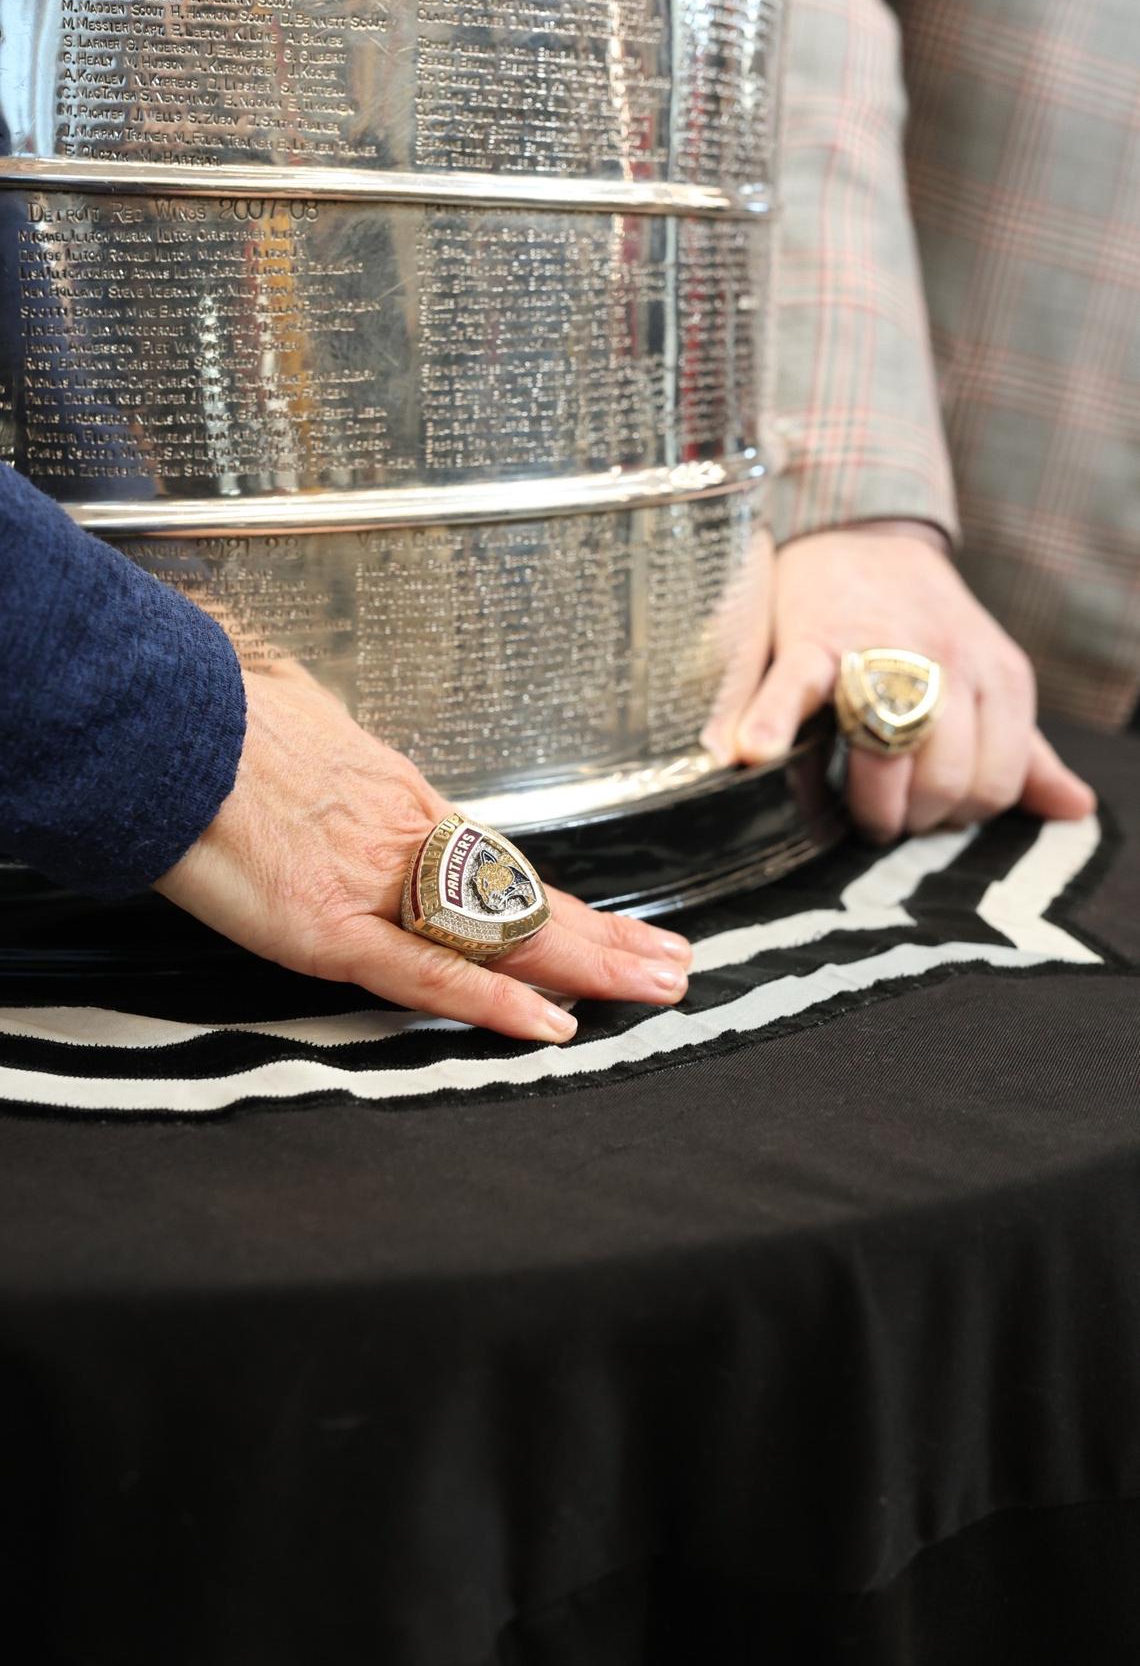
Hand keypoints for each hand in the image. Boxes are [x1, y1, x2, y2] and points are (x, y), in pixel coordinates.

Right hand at [156, 664, 691, 1038]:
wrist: (154, 716)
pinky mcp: (326, 924)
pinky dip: (491, 1000)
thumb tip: (319, 729)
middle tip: (675, 963)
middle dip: (608, 936)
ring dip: (587, 962)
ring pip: (500, 932)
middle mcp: (403, 840)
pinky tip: (547, 1020)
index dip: (566, 902)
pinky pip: (424, 972)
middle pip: (524, 899)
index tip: (620, 923)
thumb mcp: (292, 718)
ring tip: (654, 985)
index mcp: (395, 802)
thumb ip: (325, 748)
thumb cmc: (211, 713)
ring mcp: (371, 884)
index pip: (502, 868)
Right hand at [706, 525, 1094, 840]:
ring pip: (889, 754)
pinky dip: (771, 724)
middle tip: (883, 814)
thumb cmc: (921, 627)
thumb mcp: (988, 681)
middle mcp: (950, 662)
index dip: (957, 813)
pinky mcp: (814, 639)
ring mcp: (882, 650)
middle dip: (911, 816)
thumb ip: (1027, 751)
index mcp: (998, 676)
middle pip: (946, 780)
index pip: (996, 782)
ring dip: (867, 802)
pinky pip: (796, 690)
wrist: (859, 538)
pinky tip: (751, 753)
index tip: (925, 810)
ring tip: (840, 807)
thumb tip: (1076, 810)